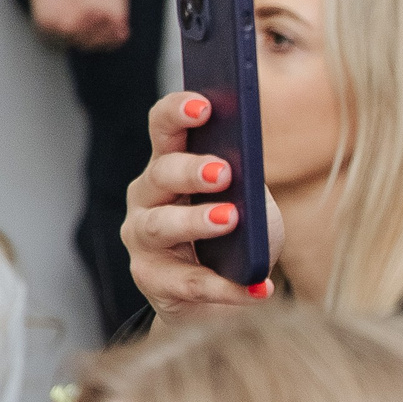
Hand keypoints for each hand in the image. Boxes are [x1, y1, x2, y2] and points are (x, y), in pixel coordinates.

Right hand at [16, 0, 129, 51]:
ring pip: (94, 43)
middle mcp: (64, 23)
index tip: (83, 10)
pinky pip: (110, 42)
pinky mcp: (105, 29)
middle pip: (75, 39)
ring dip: (105, 35)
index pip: (52, 27)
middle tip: (101, 12)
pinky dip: (116, 39)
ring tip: (114, 19)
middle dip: (88, 30)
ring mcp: (85, 28)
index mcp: (46, 7)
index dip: (66, 25)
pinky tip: (123, 28)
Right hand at [122, 90, 285, 318]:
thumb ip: (247, 183)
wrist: (221, 296)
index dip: (178, 113)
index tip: (204, 105)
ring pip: (163, 226)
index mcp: (169, 166)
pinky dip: (228, 287)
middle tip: (224, 171)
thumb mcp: (248, 202)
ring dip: (196, 221)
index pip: (164, 129)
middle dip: (190, 169)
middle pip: (161, 174)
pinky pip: (190, 283)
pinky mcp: (153, 281)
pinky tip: (259, 288)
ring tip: (231, 219)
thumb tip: (249, 172)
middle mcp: (147, 197)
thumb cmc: (236, 238)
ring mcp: (143, 239)